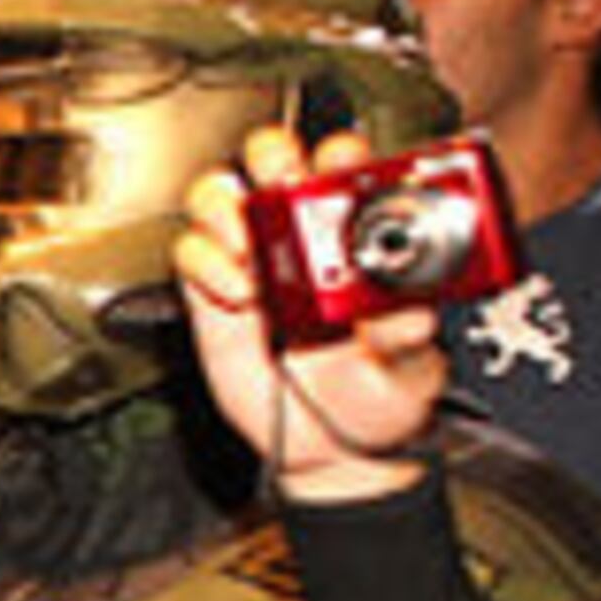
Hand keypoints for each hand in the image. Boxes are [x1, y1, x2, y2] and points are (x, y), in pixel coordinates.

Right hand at [169, 127, 442, 503]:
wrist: (330, 448)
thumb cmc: (377, 396)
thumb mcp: (411, 370)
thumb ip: (408, 338)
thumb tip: (409, 312)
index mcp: (358, 238)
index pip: (346, 167)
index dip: (340, 152)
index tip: (342, 164)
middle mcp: (301, 238)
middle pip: (274, 159)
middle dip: (272, 153)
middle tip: (281, 176)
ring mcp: (252, 261)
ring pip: (219, 193)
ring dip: (225, 204)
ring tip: (247, 241)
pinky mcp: (210, 293)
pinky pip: (189, 252)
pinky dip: (205, 262)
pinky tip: (237, 294)